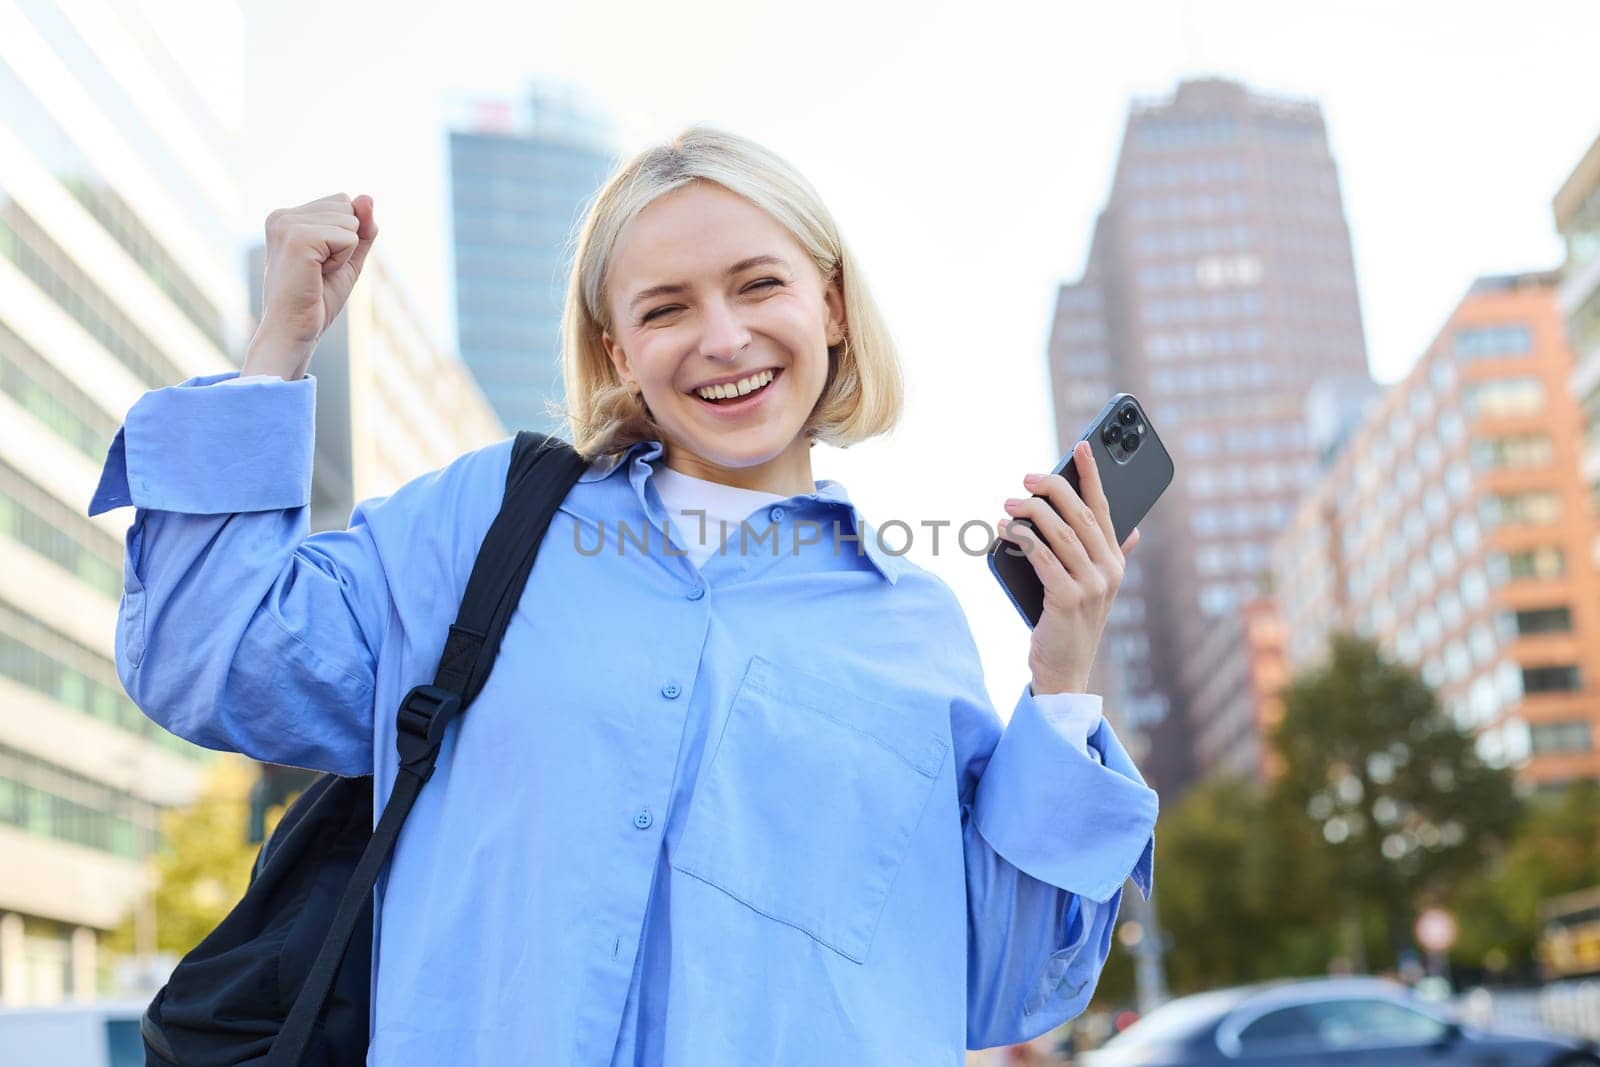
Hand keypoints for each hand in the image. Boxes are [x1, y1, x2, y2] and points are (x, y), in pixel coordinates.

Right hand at [244, 193, 377, 378]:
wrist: (294, 330)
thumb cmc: (316, 300)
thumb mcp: (347, 258)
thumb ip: (361, 228)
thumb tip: (367, 197)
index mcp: (287, 217)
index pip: (342, 202)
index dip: (344, 236)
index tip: (320, 263)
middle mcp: (283, 215)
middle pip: (347, 206)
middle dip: (345, 242)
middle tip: (319, 270)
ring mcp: (287, 224)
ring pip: (350, 221)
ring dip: (343, 253)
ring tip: (316, 273)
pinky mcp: (298, 236)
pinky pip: (348, 238)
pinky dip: (343, 260)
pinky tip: (318, 274)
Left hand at [998, 440, 1139, 694]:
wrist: (1065, 672)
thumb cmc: (1072, 625)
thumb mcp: (1095, 589)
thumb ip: (1112, 557)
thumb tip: (1134, 531)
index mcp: (1114, 562)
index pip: (1104, 508)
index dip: (1092, 475)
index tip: (1081, 445)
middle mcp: (1108, 570)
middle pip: (1079, 515)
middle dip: (1053, 489)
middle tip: (1026, 477)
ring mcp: (1091, 586)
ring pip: (1060, 534)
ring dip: (1032, 513)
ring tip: (1009, 502)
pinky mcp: (1067, 600)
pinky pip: (1042, 558)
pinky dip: (1023, 539)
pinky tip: (1005, 528)